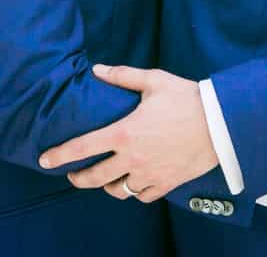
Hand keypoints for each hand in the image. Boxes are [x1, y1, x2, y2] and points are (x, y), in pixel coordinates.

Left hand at [37, 65, 217, 202]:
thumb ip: (123, 76)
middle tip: (73, 175)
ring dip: (107, 185)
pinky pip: (142, 196)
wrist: (221, 123)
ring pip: (117, 190)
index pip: (82, 147)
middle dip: (79, 178)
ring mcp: (149, 174)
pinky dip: (134, 192)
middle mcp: (132, 158)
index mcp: (124, 132)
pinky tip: (134, 183)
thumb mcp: (154, 81)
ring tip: (107, 178)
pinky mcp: (166, 183)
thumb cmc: (187, 99)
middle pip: (94, 177)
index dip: (59, 155)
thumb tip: (97, 70)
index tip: (45, 161)